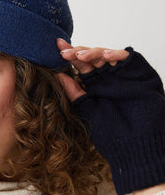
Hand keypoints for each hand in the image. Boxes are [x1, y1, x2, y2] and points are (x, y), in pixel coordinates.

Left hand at [55, 39, 164, 194]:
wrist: (135, 145)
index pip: (80, 65)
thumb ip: (75, 93)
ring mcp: (122, 73)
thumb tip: (58, 75)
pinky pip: (127, 58)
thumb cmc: (112, 133)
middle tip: (64, 52)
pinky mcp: (138, 72)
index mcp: (95, 83)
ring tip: (79, 55)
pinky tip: (105, 56)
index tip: (56, 49)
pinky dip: (116, 54)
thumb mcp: (88, 110)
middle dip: (77, 52)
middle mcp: (107, 76)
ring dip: (93, 52)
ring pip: (106, 54)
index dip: (69, 56)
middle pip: (91, 57)